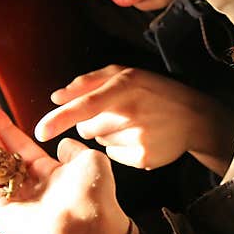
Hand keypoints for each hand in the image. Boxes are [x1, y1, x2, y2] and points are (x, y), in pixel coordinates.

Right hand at [0, 105, 129, 233]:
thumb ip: (73, 149)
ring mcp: (11, 200)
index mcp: (49, 175)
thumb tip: (64, 144)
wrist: (89, 231)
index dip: (6, 129)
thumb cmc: (96, 198)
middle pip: (0, 155)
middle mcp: (28, 187)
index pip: (20, 147)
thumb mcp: (90, 161)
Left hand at [34, 65, 233, 174]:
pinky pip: (114, 156)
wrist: (194, 117)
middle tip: (117, 113)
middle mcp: (131, 113)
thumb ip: (87, 82)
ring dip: (108, 134)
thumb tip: (55, 97)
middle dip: (93, 122)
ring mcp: (138, 138)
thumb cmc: (153, 92)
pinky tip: (140, 138)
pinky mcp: (143, 159)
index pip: (84, 105)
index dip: (59, 118)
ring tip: (133, 124)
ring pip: (99, 142)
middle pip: (86, 128)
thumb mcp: (125, 75)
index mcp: (124, 87)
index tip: (40, 131)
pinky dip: (121, 148)